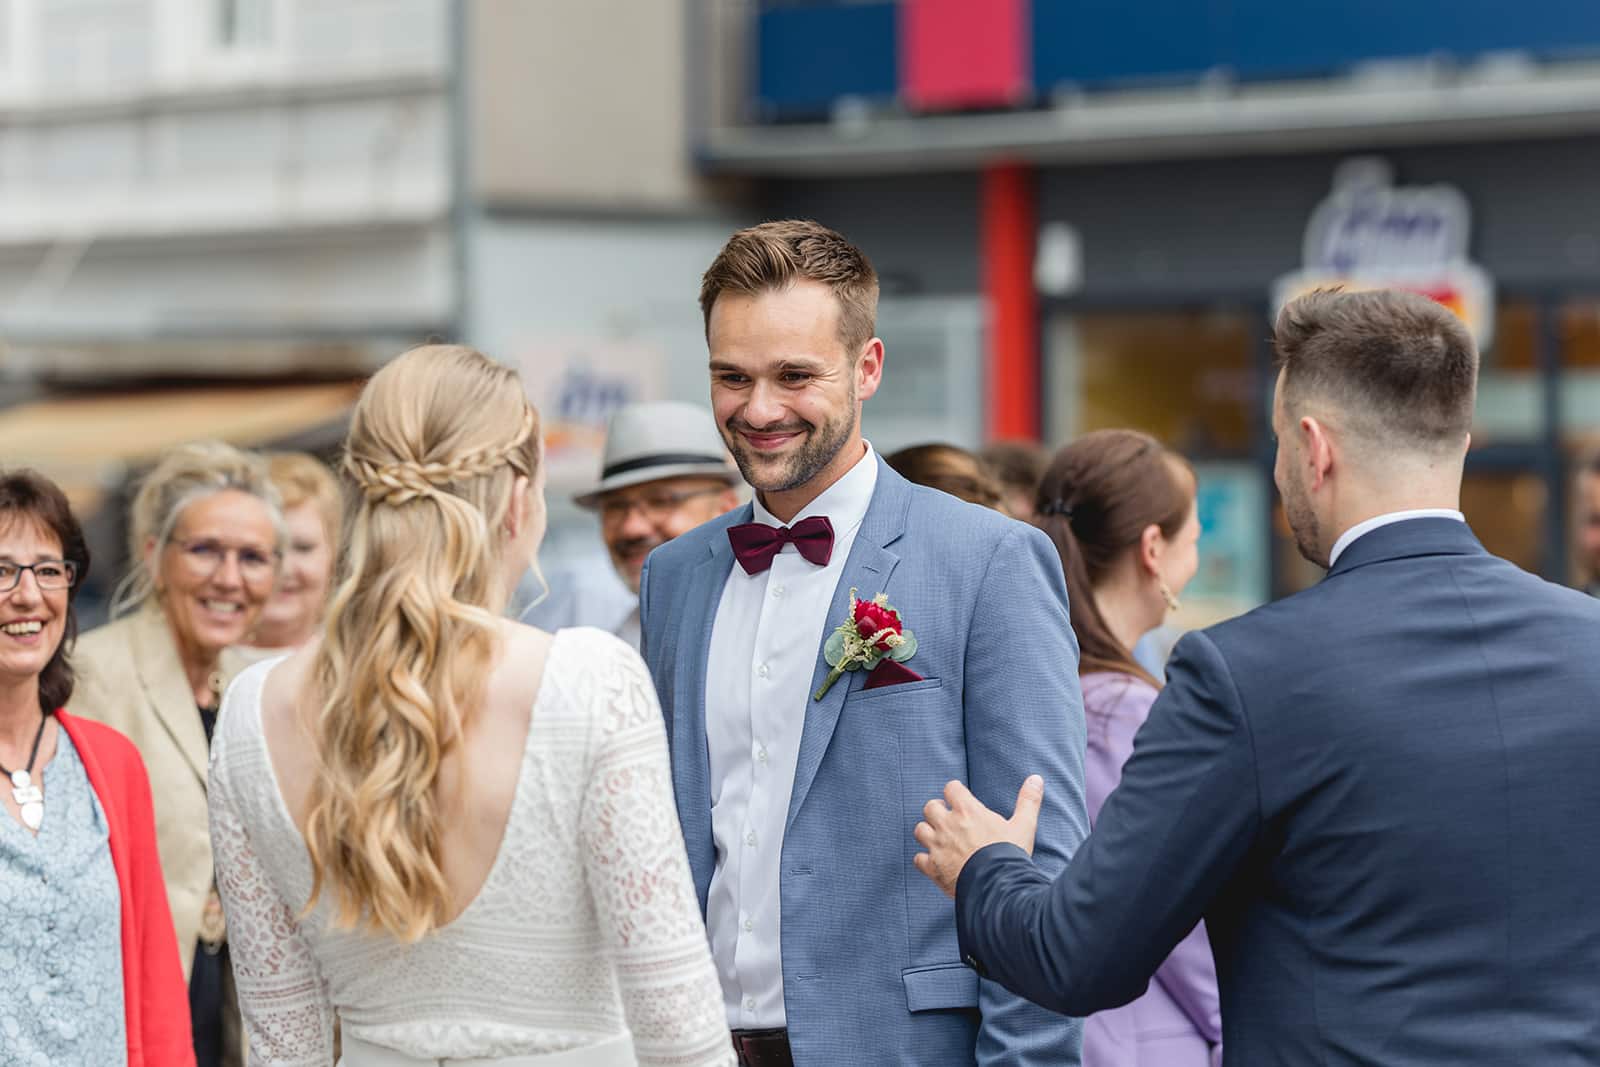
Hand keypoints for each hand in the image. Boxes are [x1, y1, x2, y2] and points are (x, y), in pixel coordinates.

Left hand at [913, 776, 1043, 897]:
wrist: (997, 887)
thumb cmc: (1010, 855)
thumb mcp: (1023, 825)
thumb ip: (1028, 801)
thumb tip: (1036, 779)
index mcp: (967, 811)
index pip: (951, 788)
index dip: (955, 792)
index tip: (960, 798)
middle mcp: (948, 825)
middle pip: (930, 807)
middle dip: (937, 810)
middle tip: (948, 818)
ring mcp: (937, 846)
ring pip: (920, 830)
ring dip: (928, 832)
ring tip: (939, 838)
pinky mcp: (932, 868)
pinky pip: (918, 859)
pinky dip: (925, 859)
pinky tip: (935, 862)